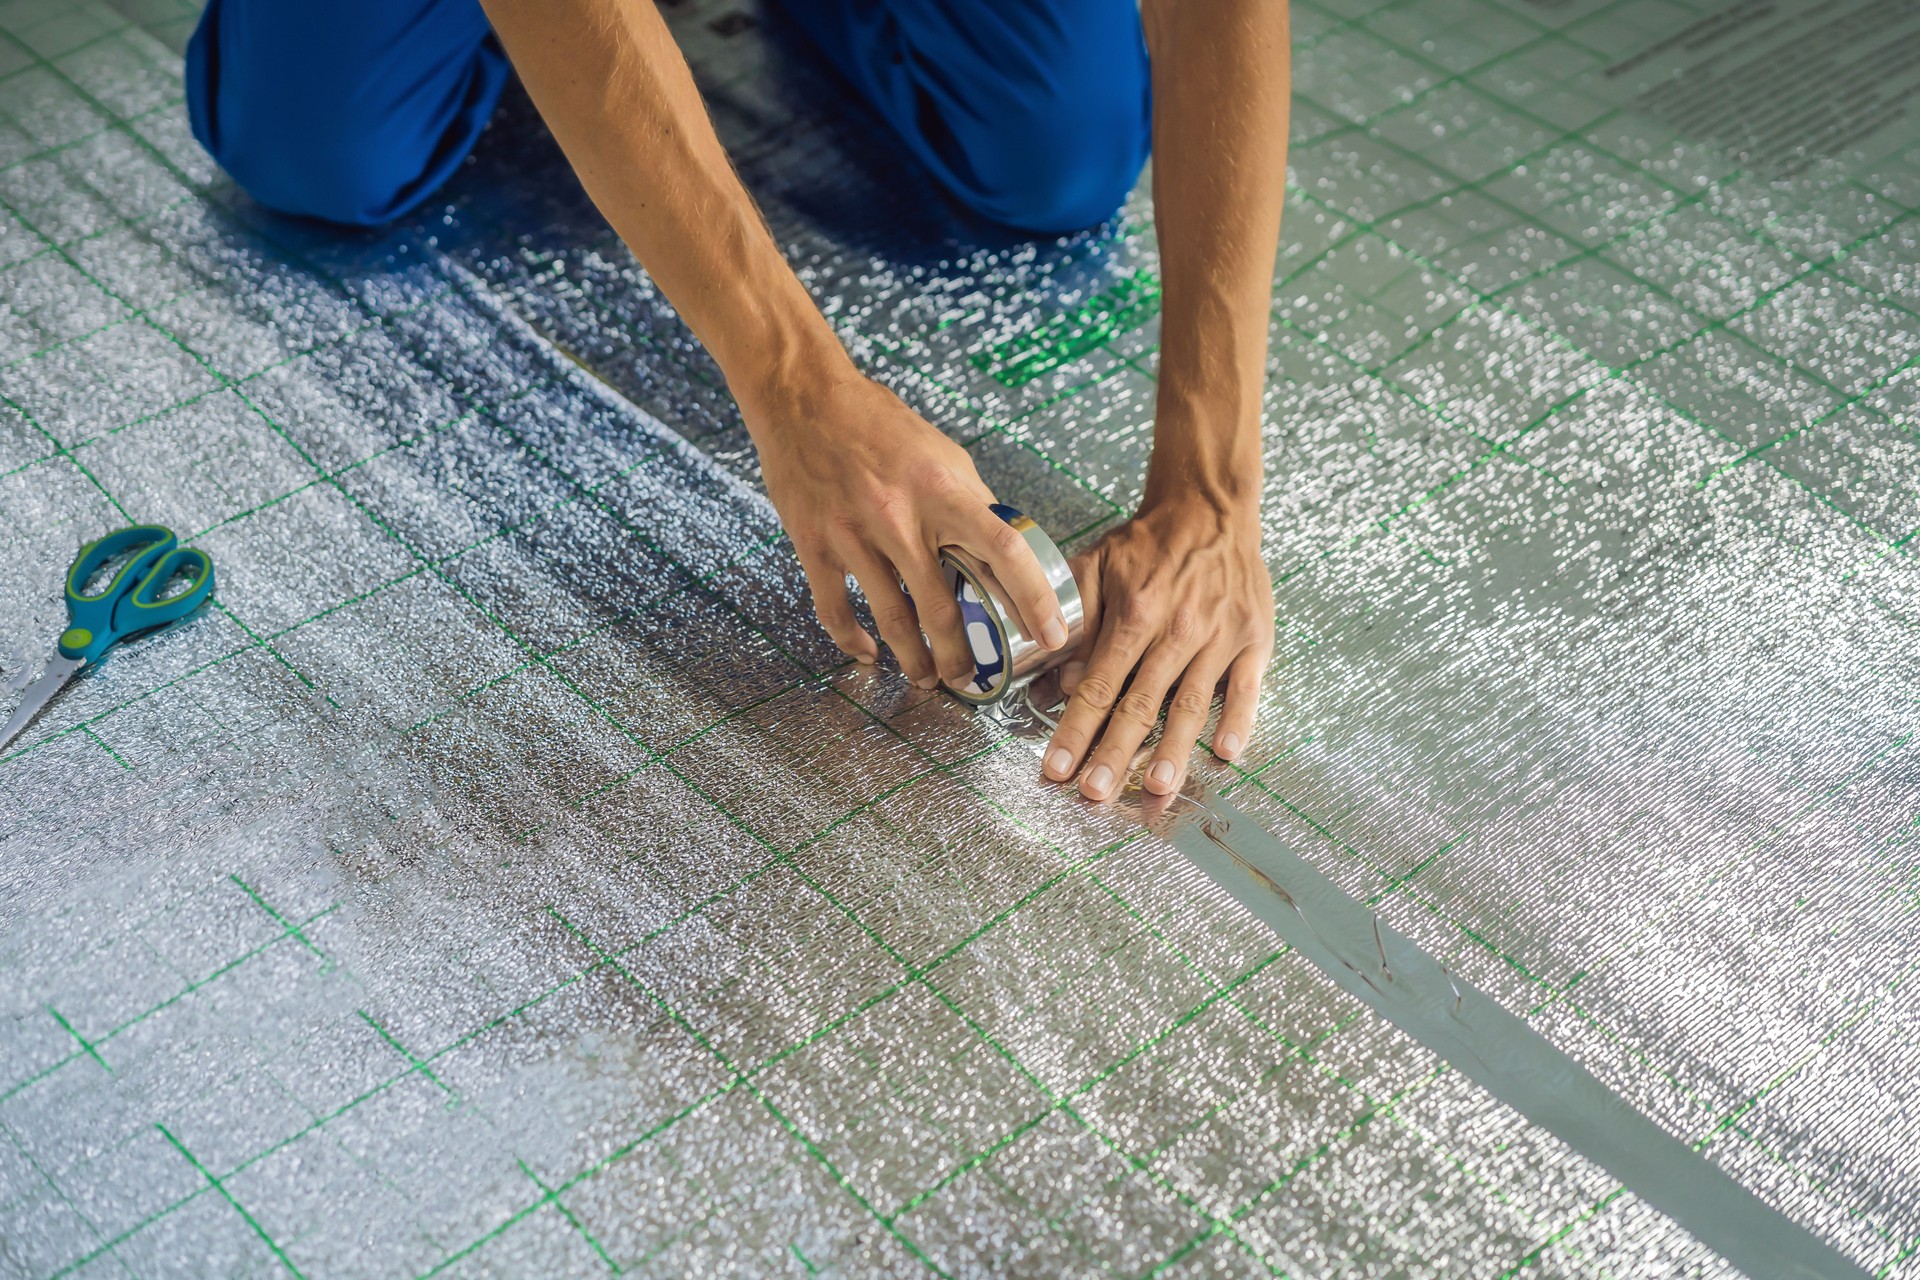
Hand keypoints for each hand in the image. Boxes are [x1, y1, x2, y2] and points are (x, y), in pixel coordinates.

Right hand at [746, 373, 1071, 685]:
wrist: (803, 398)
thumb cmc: (878, 423)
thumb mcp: (942, 452)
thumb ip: (973, 501)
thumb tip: (1002, 547)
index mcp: (943, 490)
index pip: (1004, 551)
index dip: (1033, 598)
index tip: (1050, 634)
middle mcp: (899, 516)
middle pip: (942, 607)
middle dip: (961, 655)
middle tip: (973, 679)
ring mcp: (853, 534)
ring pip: (891, 619)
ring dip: (914, 661)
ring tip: (927, 679)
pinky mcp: (813, 544)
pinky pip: (835, 609)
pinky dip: (852, 640)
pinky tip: (868, 652)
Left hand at [1041, 498, 1272, 799]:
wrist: (1210, 507)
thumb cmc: (1150, 543)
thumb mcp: (1097, 564)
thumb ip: (1076, 620)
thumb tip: (1057, 677)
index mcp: (1135, 614)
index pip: (1098, 685)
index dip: (1075, 730)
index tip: (1057, 768)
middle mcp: (1177, 630)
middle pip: (1140, 705)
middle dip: (1115, 753)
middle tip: (1096, 794)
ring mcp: (1219, 637)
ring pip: (1191, 705)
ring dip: (1172, 751)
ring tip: (1157, 788)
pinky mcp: (1254, 638)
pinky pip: (1246, 687)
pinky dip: (1239, 721)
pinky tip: (1226, 753)